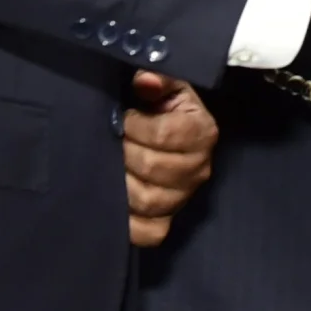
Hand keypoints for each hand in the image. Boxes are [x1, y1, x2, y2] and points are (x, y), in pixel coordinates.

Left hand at [124, 70, 217, 246]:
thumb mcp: (164, 86)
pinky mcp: (166, 220)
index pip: (164, 135)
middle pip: (153, 169)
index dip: (136, 126)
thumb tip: (145, 81)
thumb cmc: (159, 107)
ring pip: (148, 200)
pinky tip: (113, 204)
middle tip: (111, 143)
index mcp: (202, 132)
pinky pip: (149, 232)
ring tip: (108, 168)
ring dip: (120, 184)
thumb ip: (156, 78)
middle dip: (124, 154)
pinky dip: (129, 223)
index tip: (124, 118)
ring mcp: (182, 197)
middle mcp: (199, 168)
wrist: (162, 133)